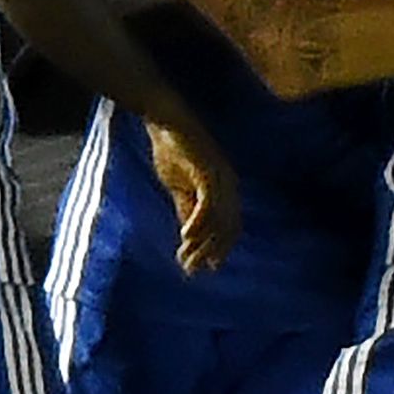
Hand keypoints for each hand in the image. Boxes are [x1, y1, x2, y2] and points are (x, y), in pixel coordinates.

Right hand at [151, 120, 240, 272]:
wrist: (164, 122)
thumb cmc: (172, 150)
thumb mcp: (179, 188)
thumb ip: (187, 209)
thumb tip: (189, 236)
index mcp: (225, 190)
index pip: (229, 227)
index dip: (218, 249)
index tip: (203, 270)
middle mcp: (229, 184)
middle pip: (228, 227)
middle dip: (210, 252)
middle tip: (192, 271)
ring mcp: (221, 176)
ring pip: (218, 218)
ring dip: (202, 242)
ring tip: (186, 260)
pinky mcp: (208, 169)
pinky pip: (207, 201)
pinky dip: (198, 221)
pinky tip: (185, 236)